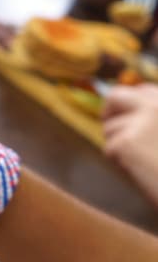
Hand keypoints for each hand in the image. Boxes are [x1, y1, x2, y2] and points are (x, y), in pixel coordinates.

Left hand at [103, 84, 157, 206]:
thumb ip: (155, 120)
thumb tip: (124, 110)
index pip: (143, 90)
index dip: (130, 104)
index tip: (126, 116)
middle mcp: (157, 105)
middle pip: (117, 97)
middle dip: (109, 112)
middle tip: (112, 129)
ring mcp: (142, 121)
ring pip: (111, 128)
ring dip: (120, 145)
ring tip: (145, 162)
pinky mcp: (126, 142)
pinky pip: (110, 148)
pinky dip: (121, 163)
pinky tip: (142, 171)